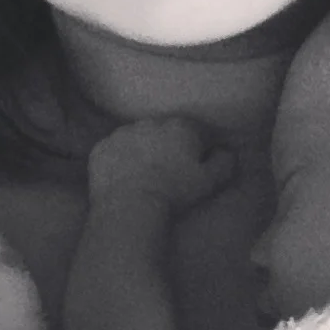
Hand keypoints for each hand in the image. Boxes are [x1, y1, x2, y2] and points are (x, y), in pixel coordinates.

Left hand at [87, 117, 235, 210]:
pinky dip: (118, 160)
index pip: (196, 132)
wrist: (130, 207)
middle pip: (165, 132)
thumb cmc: (174, 193)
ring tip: (143, 177)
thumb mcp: (210, 181)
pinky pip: (113, 151)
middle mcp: (151, 122)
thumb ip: (226, 161)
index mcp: (181, 126)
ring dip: (142, 151)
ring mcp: (122, 133)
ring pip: (138, 138)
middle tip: (168, 173)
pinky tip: (123, 178)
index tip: (194, 168)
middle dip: (168, 147)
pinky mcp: (101, 148)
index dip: (198, 150)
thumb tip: (228, 151)